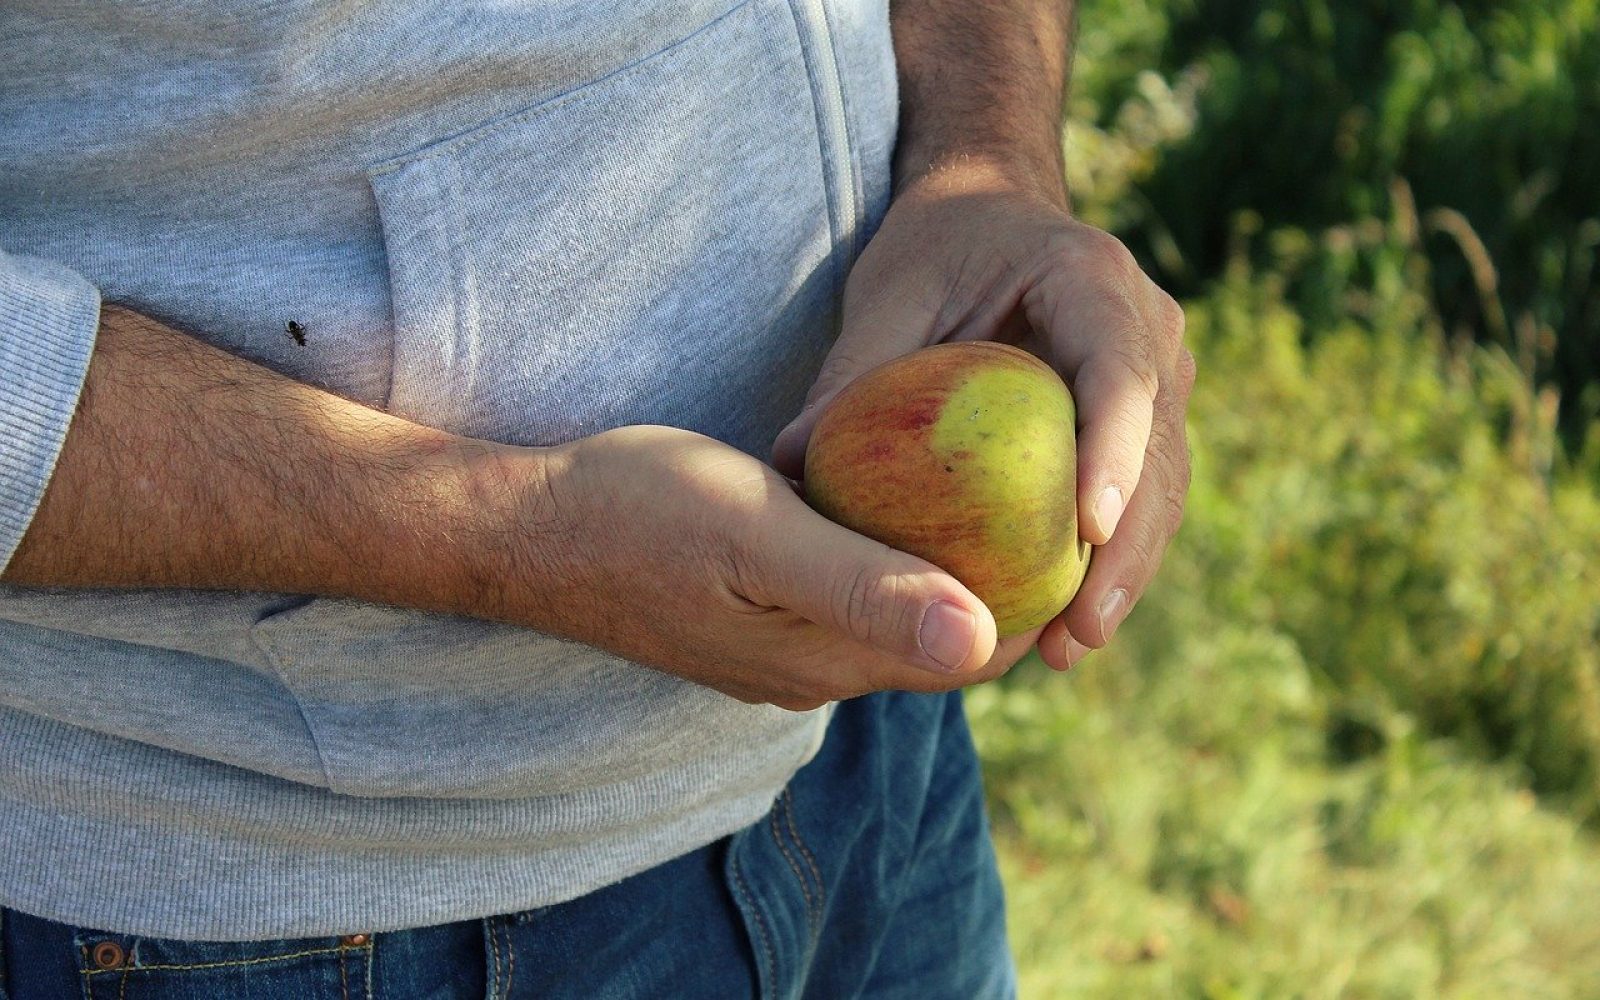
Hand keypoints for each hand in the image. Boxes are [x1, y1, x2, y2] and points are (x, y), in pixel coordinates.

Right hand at [490, 425, 1040, 710]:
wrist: (525, 529)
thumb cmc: (640, 514)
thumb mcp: (759, 535)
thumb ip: (865, 586)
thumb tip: (979, 639)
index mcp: (826, 661)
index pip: (968, 651)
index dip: (1033, 597)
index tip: (1079, 522)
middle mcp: (811, 671)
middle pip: (938, 635)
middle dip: (1001, 578)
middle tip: (1050, 486)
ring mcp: (775, 649)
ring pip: (891, 613)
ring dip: (943, 563)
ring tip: (992, 483)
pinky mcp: (748, 617)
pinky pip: (846, 593)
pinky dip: (886, 551)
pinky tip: (894, 492)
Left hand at [772, 159, 1194, 670]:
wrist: (988, 209)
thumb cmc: (933, 246)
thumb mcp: (886, 294)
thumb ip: (853, 374)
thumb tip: (790, 468)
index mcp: (1094, 279)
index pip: (1120, 372)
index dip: (1115, 452)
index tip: (1088, 530)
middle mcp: (1149, 326)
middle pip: (1160, 450)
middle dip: (1128, 548)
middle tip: (1082, 632)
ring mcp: (1158, 374)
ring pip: (1163, 486)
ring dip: (1126, 570)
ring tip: (1073, 647)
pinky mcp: (1144, 418)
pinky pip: (1139, 494)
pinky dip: (1109, 558)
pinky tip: (1064, 622)